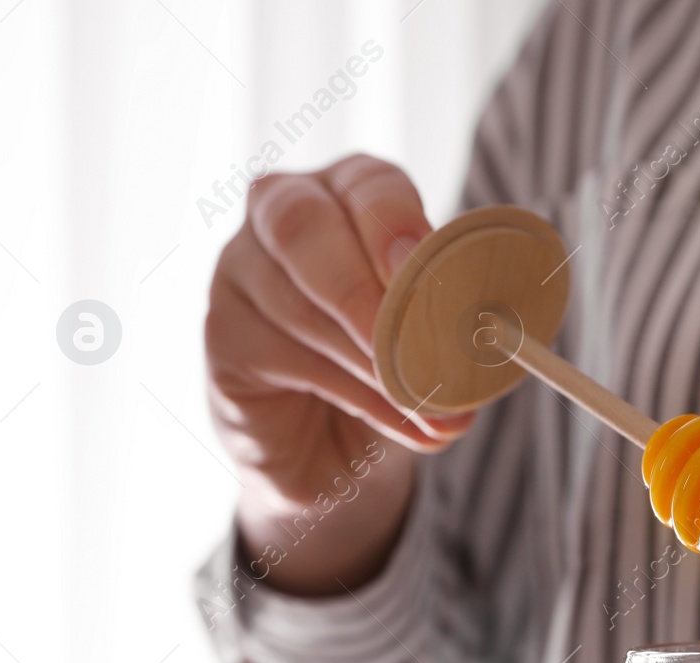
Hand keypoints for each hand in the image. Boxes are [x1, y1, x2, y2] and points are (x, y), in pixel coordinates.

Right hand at [204, 153, 472, 594]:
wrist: (328, 441)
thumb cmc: (388, 365)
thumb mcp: (432, 337)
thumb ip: (449, 334)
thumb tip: (477, 368)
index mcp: (350, 193)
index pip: (367, 182)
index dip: (392, 221)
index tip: (420, 264)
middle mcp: (282, 213)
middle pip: (303, 224)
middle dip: (361, 288)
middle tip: (411, 342)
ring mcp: (240, 269)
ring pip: (297, 304)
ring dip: (371, 361)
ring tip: (426, 403)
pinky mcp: (222, 332)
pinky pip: (283, 357)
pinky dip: (352, 395)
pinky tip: (398, 420)